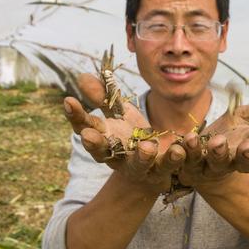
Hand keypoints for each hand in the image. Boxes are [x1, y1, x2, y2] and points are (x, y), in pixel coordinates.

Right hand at [64, 73, 185, 194]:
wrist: (154, 166)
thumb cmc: (131, 135)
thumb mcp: (118, 114)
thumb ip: (103, 98)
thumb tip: (82, 77)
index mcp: (103, 139)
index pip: (84, 127)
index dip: (75, 116)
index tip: (68, 101)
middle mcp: (116, 157)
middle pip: (102, 152)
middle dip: (95, 143)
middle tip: (88, 135)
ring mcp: (139, 167)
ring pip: (138, 165)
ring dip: (142, 157)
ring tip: (146, 146)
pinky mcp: (161, 172)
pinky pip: (168, 166)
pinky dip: (174, 158)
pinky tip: (180, 149)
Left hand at [178, 87, 248, 189]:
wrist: (198, 161)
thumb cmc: (226, 135)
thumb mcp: (243, 117)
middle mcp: (233, 160)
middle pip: (244, 162)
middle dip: (247, 154)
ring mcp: (210, 166)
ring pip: (217, 163)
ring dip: (218, 152)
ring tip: (217, 141)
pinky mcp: (188, 166)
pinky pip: (186, 160)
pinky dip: (185, 152)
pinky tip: (185, 142)